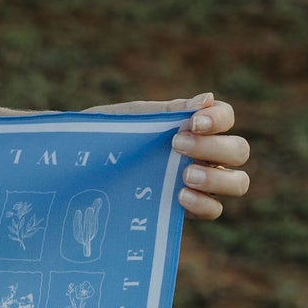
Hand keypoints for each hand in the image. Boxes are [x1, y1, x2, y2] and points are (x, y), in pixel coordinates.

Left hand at [0, 90, 250, 220]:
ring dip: (219, 177)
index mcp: (191, 127)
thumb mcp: (129, 120)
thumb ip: (167, 112)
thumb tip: (207, 98)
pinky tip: (179, 196)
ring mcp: (196, 183)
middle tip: (177, 146)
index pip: (225, 118)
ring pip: (237, 182)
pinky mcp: (182, 209)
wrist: (69, 169)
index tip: (192, 123)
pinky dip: (204, 203)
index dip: (219, 119)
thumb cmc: (100, 137)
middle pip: (239, 151)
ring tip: (186, 176)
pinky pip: (213, 210)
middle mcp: (201, 155)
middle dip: (216, 148)